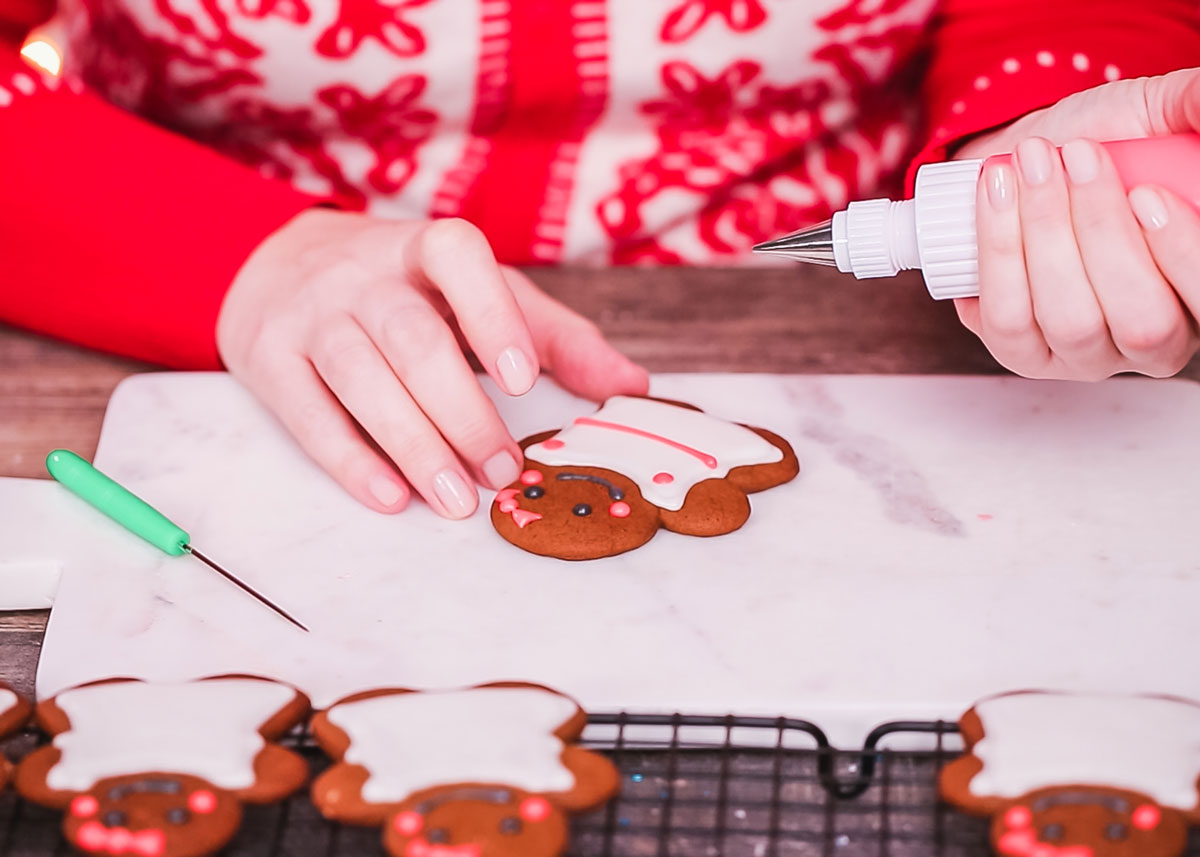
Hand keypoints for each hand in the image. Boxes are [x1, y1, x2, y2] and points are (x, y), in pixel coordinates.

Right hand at [217, 210, 648, 516]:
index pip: (457, 256)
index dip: (491, 312)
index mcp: (425, 249)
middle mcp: (363, 273)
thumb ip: (554, 335)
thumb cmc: (407, 291)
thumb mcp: (479, 295)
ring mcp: (310, 313)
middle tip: (501, 471)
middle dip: (460, 410)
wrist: (277, 267)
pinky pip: (307, 410)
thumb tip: (632, 386)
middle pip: (411, 337)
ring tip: (455, 499)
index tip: (522, 377)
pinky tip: (390, 496)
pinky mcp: (269, 357)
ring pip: (359, 375)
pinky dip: (348, 458)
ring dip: (412, 443)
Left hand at [952, 68, 1199, 379]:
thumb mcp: (1153, 116)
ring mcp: (1084, 355)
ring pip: (1071, 321)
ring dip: (1044, 234)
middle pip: (1140, 321)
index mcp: (1196, 295)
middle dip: (1101, 232)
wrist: (1025, 159)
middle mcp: (1152, 342)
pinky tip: (997, 194)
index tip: (1146, 192)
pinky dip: (997, 251)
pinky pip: (1008, 322)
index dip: (1181, 253)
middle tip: (1076, 155)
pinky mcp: (1022, 353)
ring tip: (1030, 163)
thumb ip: (1190, 105)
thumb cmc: (1102, 144)